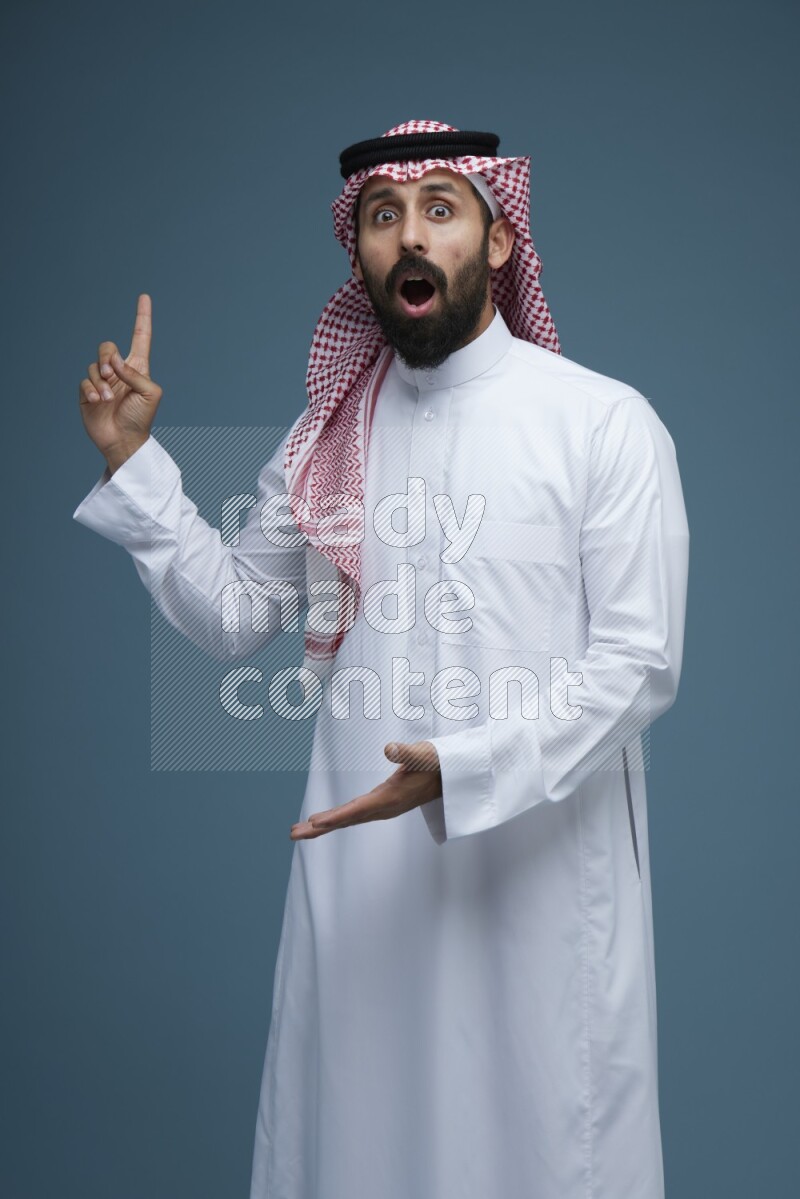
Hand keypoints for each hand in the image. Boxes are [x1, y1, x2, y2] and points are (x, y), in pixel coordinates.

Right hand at [79, 293, 162, 472]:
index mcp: (138, 367)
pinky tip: (99, 402)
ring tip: (108, 398)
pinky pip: (85, 380)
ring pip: (94, 365)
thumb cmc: (142, 418)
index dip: (142, 317)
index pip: (140, 337)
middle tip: (112, 375)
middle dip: (107, 358)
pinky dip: (92, 389)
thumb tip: (114, 362)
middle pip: (108, 347)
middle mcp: (119, 371)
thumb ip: (135, 373)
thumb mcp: (150, 393)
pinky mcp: (89, 392)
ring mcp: (103, 381)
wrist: (124, 440)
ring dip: (101, 380)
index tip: (144, 297)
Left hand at [290, 741, 441, 839]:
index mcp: (391, 797)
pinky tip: (324, 822)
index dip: (336, 816)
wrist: (452, 775)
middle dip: (320, 827)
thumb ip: (407, 752)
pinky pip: (354, 815)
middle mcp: (384, 807)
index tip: (315, 823)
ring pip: (348, 819)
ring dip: (324, 826)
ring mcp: (383, 808)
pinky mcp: (382, 804)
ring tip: (298, 831)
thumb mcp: (424, 753)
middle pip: (347, 819)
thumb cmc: (438, 762)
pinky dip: (336, 819)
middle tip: (293, 834)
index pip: (359, 809)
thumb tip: (389, 748)